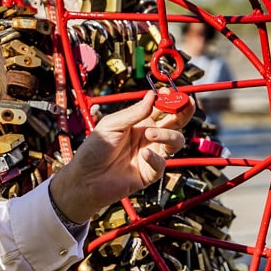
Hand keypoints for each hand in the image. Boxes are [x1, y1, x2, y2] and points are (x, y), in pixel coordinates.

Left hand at [49, 91, 193, 222]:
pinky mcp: (150, 172)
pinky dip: (155, 158)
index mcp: (140, 122)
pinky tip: (144, 155)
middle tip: (185, 104)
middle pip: (176, 122)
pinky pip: (162, 164)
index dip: (169, 99)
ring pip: (176, 141)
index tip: (169, 92)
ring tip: (150, 134)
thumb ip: (132, 113)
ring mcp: (151, 154)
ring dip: (168, 134)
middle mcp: (149, 136)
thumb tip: (152, 96)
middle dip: (184, 111)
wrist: (85, 178)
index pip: (161, 107)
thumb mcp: (110, 125)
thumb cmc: (94, 150)